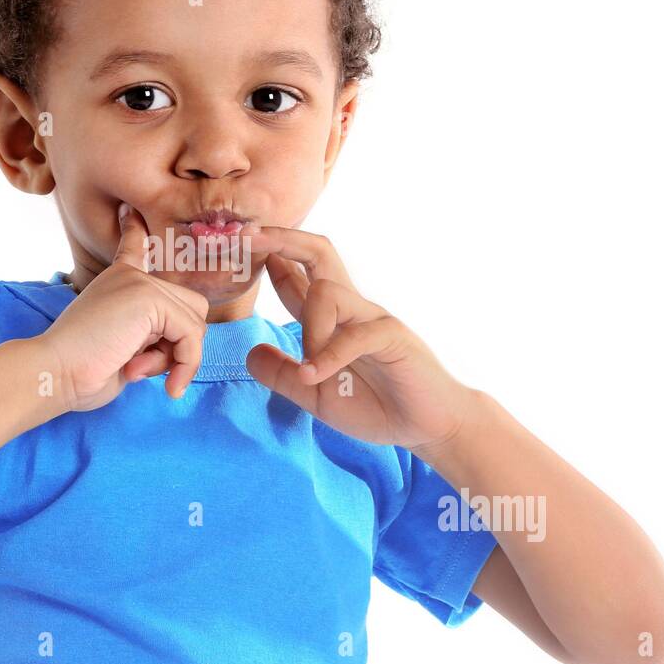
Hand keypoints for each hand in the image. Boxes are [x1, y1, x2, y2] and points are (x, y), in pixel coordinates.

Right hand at [38, 203, 210, 411]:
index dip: (133, 230)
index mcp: (117, 282)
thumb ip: (149, 334)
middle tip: (142, 367)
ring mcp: (141, 283)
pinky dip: (185, 364)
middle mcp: (130, 276)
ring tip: (137, 368)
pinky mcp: (150, 298)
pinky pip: (191, 335)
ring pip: (194, 323)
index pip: (132, 247)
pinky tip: (166, 383)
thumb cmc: (83, 370)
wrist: (55, 371)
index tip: (128, 211)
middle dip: (178, 345)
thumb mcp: (122, 346)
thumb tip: (186, 340)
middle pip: (190, 306)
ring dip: (176, 358)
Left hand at [242, 227, 478, 455]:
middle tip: (247, 237)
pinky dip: (328, 356)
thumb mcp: (315, 395)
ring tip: (307, 369)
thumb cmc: (376, 406)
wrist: (428, 426)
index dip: (266, 257)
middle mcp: (351, 308)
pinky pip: (354, 336)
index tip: (235, 243)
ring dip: (308, 326)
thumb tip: (250, 353)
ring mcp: (373, 318)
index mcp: (331, 319)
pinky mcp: (393, 337)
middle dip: (281, 239)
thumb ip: (283, 375)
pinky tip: (315, 376)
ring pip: (329, 291)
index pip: (295, 274)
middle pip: (318, 252)